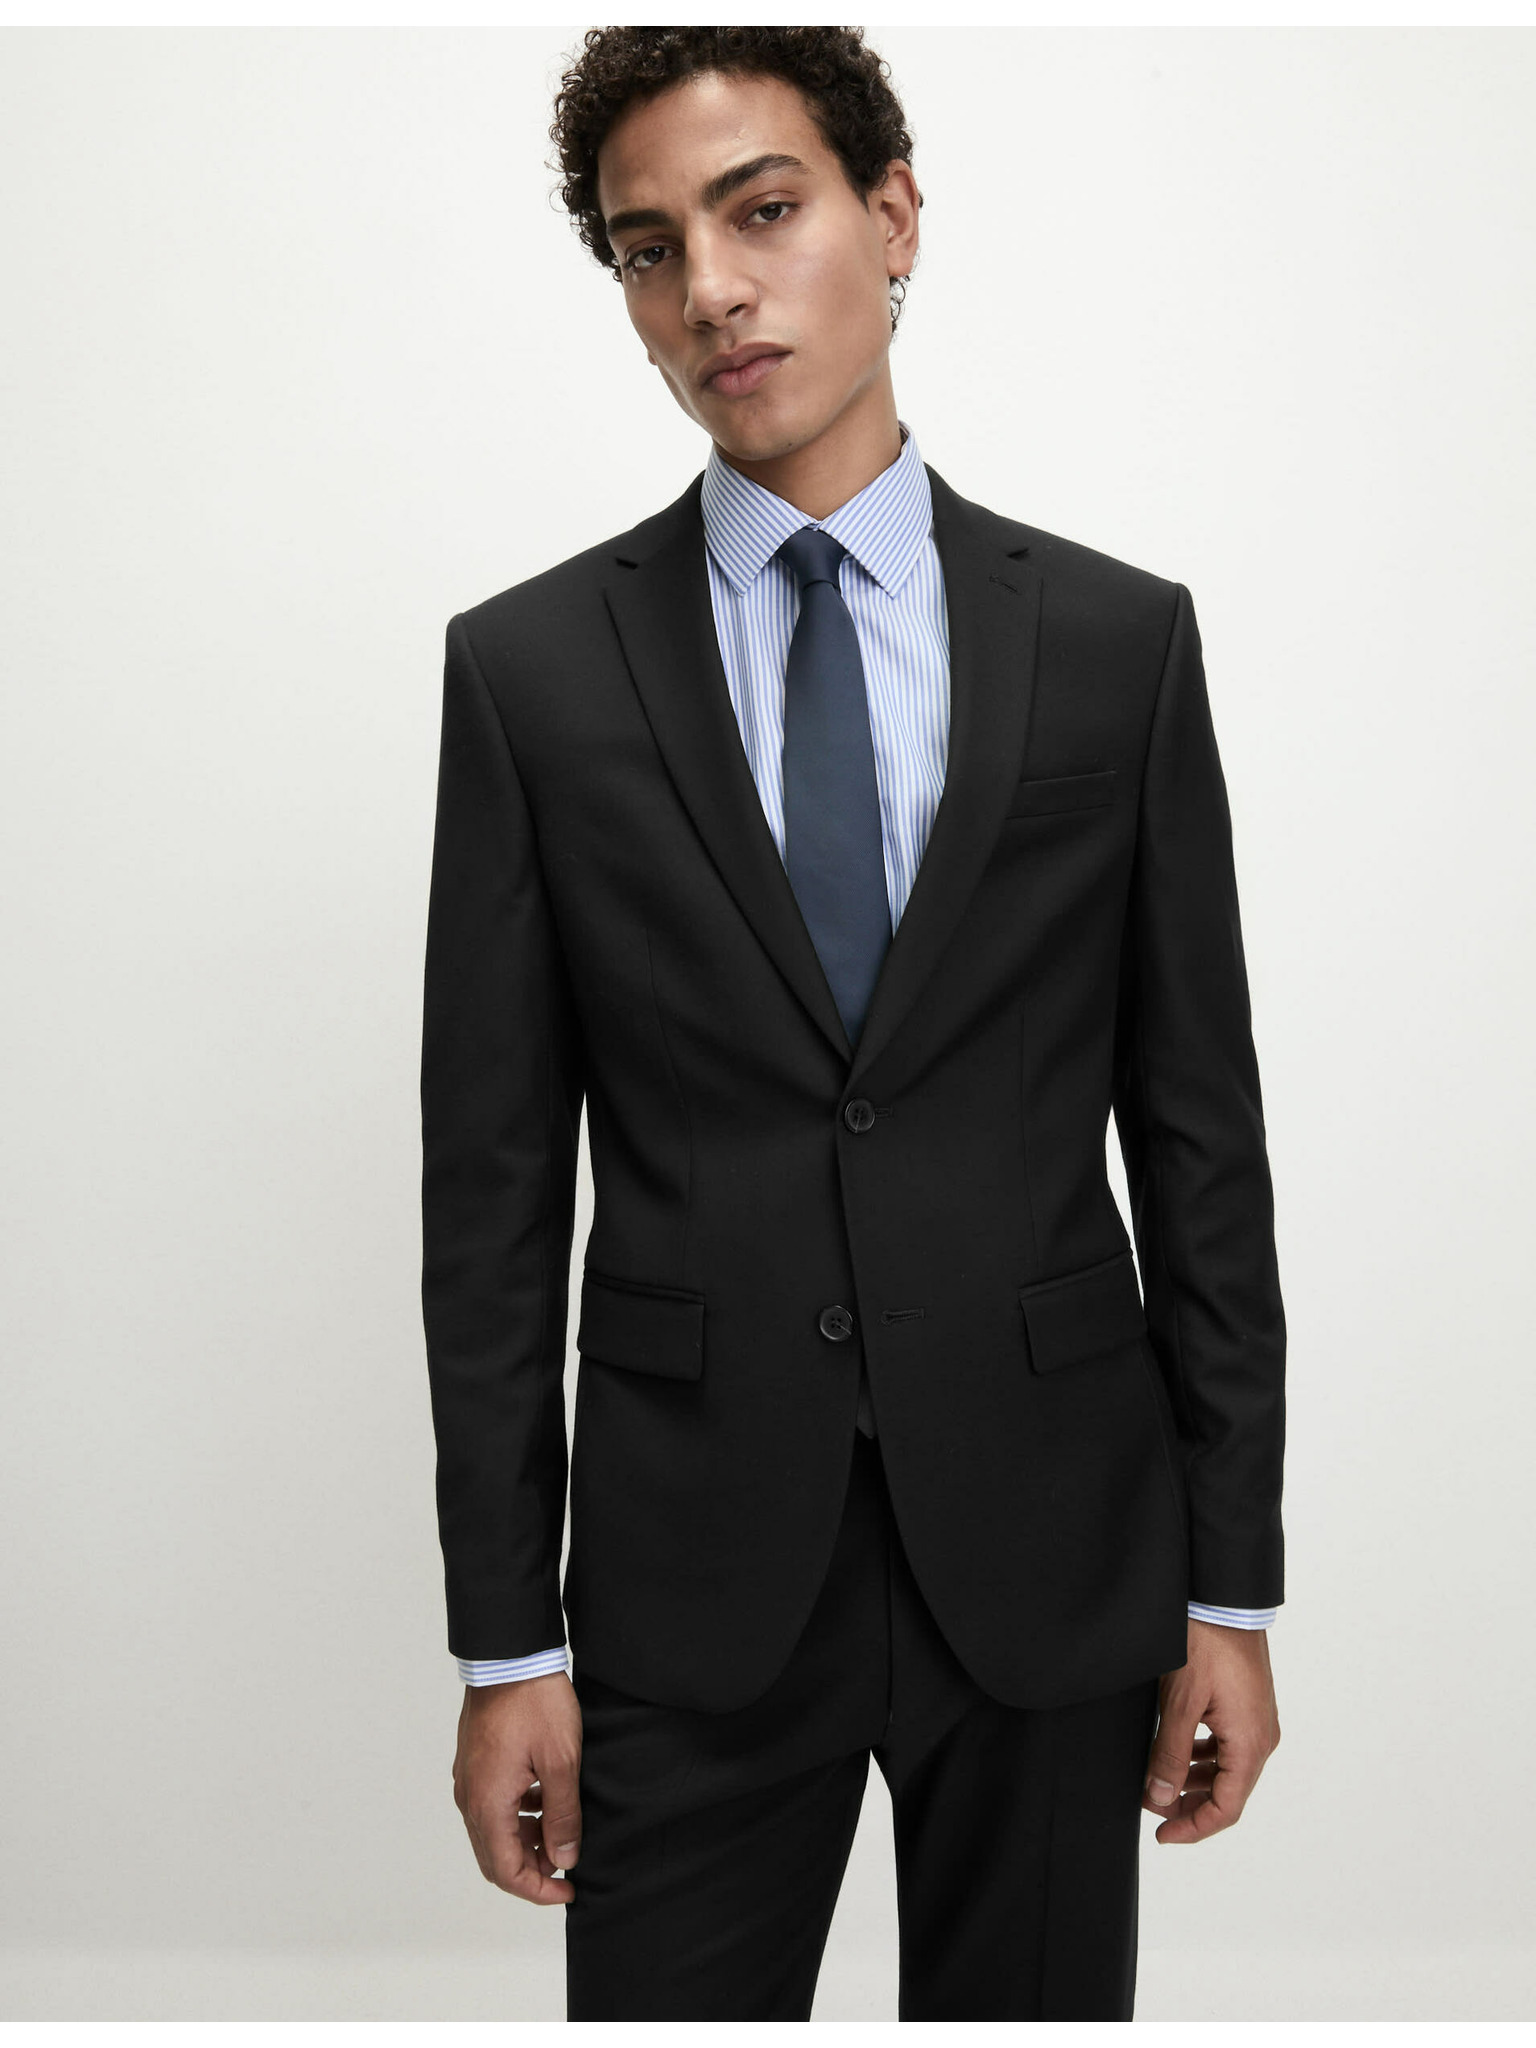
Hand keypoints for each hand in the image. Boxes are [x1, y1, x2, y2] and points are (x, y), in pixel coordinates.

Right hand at [452, 1673, 582, 1902]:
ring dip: (525, 1842)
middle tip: (566, 1869)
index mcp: (488, 1804)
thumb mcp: (562, 1761)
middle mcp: (470, 1797)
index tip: (569, 1889)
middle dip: (531, 1870)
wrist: (510, 1655)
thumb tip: (564, 1859)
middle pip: (495, 1857)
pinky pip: (491, 1806)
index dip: (539, 1890)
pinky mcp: (474, 1763)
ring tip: (561, 1832)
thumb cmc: (534, 1702)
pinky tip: (544, 1800)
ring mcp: (469, 1779)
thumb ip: (563, 1815)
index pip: (506, 1871)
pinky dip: (517, 1816)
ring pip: (493, 1832)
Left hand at [1142, 1618, 1279, 1843]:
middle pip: (1228, 1792)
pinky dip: (1203, 1757)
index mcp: (1250, 1744)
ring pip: (1227, 1769)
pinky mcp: (1248, 1706)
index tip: (1162, 1835)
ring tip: (1160, 1782)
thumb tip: (1160, 1798)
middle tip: (1153, 1809)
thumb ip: (1170, 1754)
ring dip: (1195, 1781)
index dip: (1193, 1828)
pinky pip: (1228, 1745)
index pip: (1226, 1808)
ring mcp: (1257, 1722)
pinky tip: (1178, 1751)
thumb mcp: (1180, 1703)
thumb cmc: (1206, 1644)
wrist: (1224, 1601)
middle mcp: (1261, 1738)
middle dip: (1190, 1805)